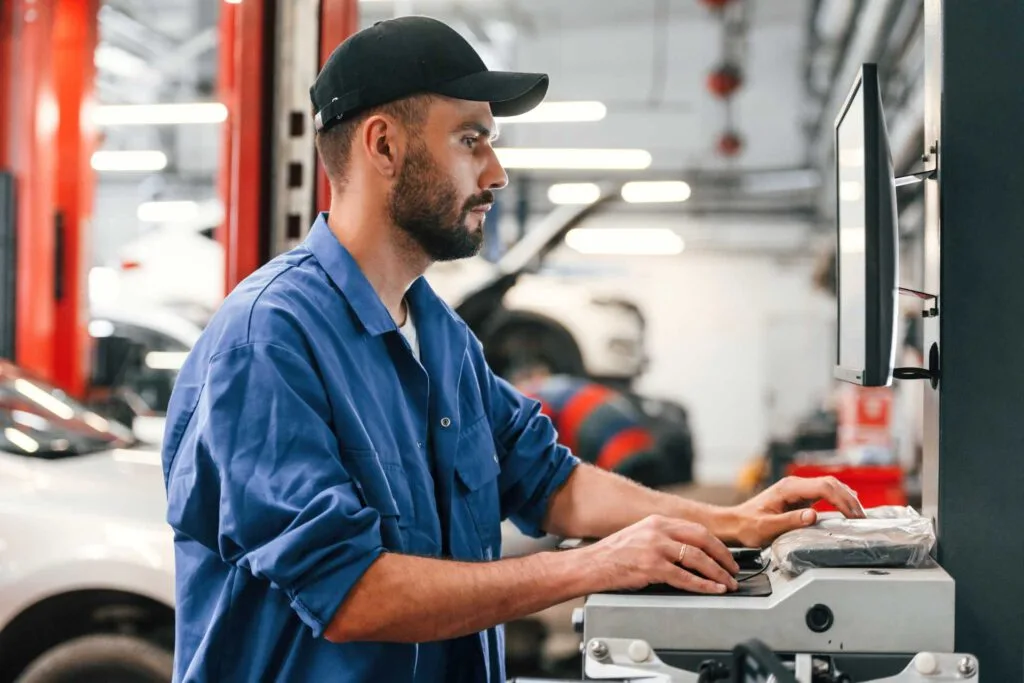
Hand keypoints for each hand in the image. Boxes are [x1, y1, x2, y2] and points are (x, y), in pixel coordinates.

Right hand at [583, 515, 740, 594]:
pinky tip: (713, 590)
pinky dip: (703, 585)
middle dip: (723, 555)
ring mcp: (655, 548)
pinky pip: (685, 577)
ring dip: (717, 572)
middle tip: (733, 568)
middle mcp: (658, 530)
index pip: (695, 528)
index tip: (726, 554)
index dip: (716, 542)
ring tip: (728, 583)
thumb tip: (688, 550)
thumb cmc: (612, 554)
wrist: (590, 564)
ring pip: (697, 558)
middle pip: (702, 538)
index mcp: (657, 521)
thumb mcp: (640, 535)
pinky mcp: (651, 567)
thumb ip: (662, 537)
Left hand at [727, 476, 866, 547]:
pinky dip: (838, 500)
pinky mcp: (799, 498)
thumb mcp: (767, 527)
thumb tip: (813, 515)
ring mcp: (797, 490)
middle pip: (831, 483)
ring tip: (859, 516)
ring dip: (846, 498)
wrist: (734, 524)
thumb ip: (790, 521)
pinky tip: (847, 510)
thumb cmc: (747, 526)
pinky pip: (824, 494)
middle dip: (849, 499)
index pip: (824, 487)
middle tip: (862, 518)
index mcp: (788, 488)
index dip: (843, 500)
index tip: (854, 516)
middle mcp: (794, 485)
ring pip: (829, 486)